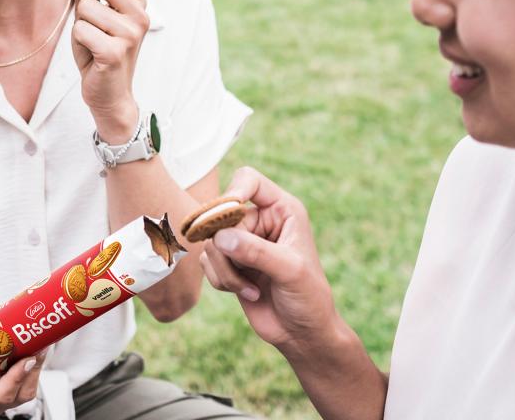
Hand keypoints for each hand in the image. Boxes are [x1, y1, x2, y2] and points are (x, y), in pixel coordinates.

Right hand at [0, 306, 45, 416]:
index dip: (16, 380)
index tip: (27, 359)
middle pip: (18, 394)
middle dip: (32, 371)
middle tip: (40, 347)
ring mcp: (2, 395)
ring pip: (27, 389)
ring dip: (37, 368)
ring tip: (41, 344)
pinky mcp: (13, 386)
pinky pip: (30, 382)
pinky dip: (37, 366)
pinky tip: (39, 347)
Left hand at [65, 0, 149, 142]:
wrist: (109, 94)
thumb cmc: (99, 53)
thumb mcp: (91, 15)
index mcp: (137, 3)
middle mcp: (139, 15)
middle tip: (85, 17)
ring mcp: (130, 34)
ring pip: (87, 6)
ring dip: (80, 23)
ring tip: (90, 41)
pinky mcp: (116, 51)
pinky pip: (82, 29)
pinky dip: (78, 41)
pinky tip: (90, 55)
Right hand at [200, 167, 339, 351]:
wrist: (302, 333)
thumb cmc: (308, 297)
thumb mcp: (289, 270)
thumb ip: (256, 251)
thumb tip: (219, 238)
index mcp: (282, 209)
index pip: (249, 180)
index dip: (234, 192)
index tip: (225, 215)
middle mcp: (261, 220)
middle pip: (221, 215)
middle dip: (227, 247)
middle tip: (239, 267)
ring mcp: (243, 241)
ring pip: (211, 241)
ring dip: (225, 269)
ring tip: (251, 288)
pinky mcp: (230, 262)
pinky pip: (207, 261)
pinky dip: (221, 280)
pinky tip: (247, 292)